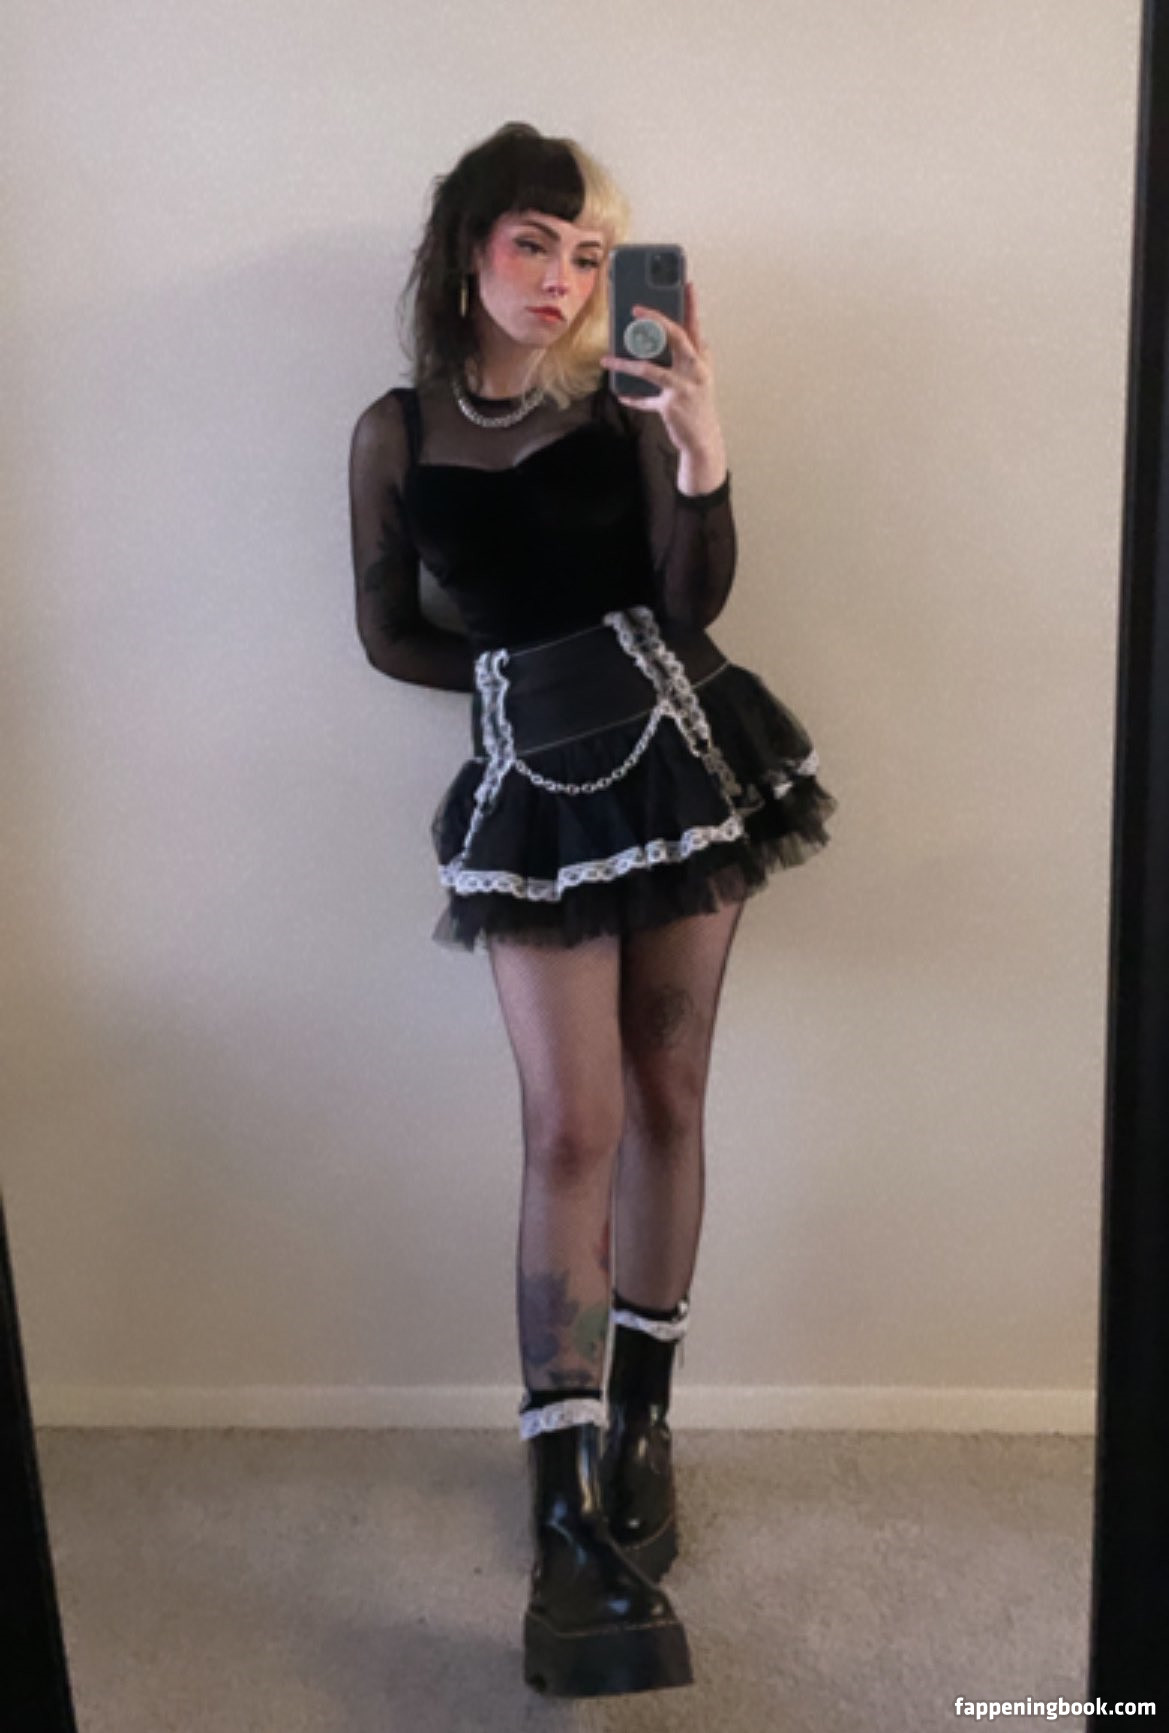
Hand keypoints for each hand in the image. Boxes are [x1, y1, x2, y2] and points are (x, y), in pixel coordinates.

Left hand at [599, 281, 723, 460]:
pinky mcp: (671, 406)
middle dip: (657, 319)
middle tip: (636, 308)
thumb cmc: (697, 406)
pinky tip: (621, 394)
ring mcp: (684, 388)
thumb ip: (685, 359)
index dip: (692, 305)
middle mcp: (696, 370)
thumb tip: (661, 342)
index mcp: (702, 360)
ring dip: (625, 364)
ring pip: (651, 369)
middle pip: (678, 337)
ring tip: (607, 360)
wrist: (703, 440)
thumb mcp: (697, 379)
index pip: (696, 327)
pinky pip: (645, 399)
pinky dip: (632, 398)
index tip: (687, 285)